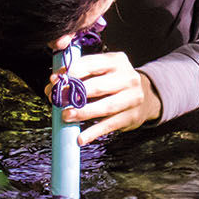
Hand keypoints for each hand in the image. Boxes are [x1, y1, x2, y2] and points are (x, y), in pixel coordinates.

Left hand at [47, 51, 161, 144]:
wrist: (147, 97)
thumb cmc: (115, 83)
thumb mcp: (104, 70)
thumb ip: (81, 73)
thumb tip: (52, 84)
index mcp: (117, 60)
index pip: (91, 64)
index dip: (71, 72)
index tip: (55, 80)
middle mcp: (128, 77)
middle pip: (98, 86)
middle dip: (75, 94)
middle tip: (57, 100)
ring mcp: (132, 97)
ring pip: (105, 106)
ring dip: (83, 113)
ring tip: (66, 116)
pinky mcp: (132, 116)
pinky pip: (110, 125)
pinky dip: (94, 132)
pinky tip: (81, 138)